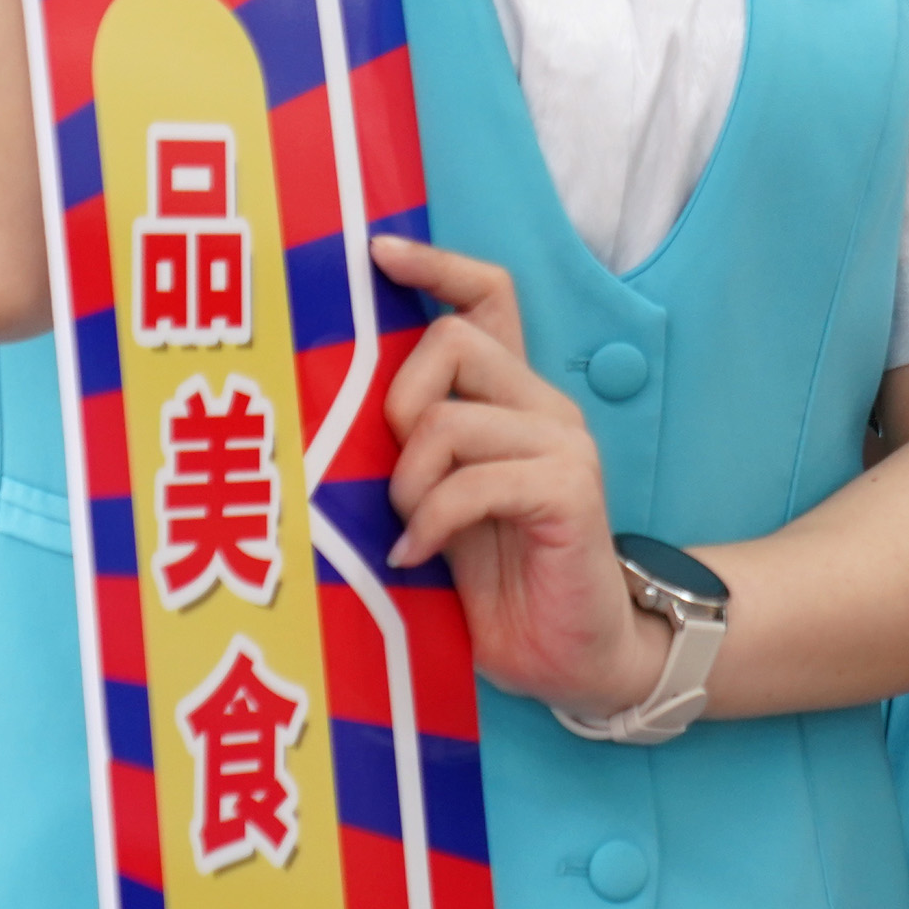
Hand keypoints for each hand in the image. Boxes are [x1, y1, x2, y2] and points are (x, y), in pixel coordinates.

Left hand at [375, 234, 658, 714]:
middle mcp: (544, 407)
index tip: (379, 251)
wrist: (577, 657)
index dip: (436, 265)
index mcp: (514, 401)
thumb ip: (415, 452)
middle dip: (396, 406)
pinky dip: (432, 522)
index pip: (488, 297)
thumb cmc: (503, 586)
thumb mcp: (441, 506)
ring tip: (413, 534)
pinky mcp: (569, 488)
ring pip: (447, 418)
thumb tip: (332, 414)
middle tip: (396, 482)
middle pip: (453, 340)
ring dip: (409, 484)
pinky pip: (471, 480)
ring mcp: (562, 443)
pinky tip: (420, 556)